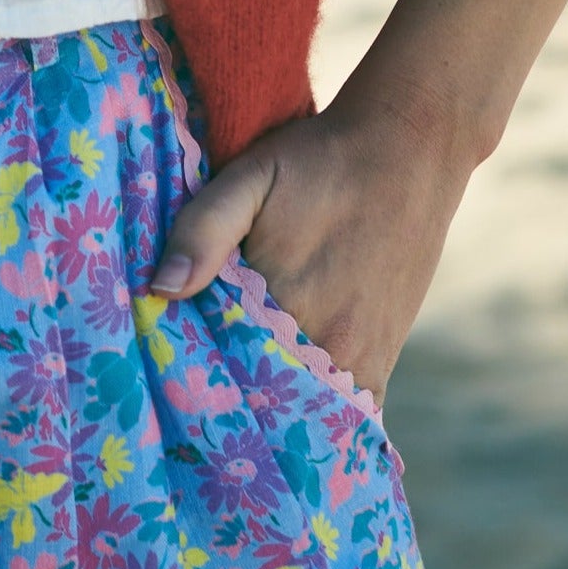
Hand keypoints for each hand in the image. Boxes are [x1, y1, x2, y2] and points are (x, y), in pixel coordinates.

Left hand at [145, 101, 472, 397]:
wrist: (407, 153)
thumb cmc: (320, 162)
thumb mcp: (251, 177)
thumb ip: (203, 230)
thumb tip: (160, 289)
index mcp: (285, 301)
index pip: (219, 362)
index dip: (189, 366)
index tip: (165, 367)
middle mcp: (329, 343)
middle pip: (261, 393)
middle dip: (227, 394)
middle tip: (191, 389)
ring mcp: (361, 358)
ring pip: (301, 409)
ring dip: (269, 405)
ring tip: (235, 398)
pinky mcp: (382, 360)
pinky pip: (345, 413)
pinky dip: (314, 415)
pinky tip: (286, 408)